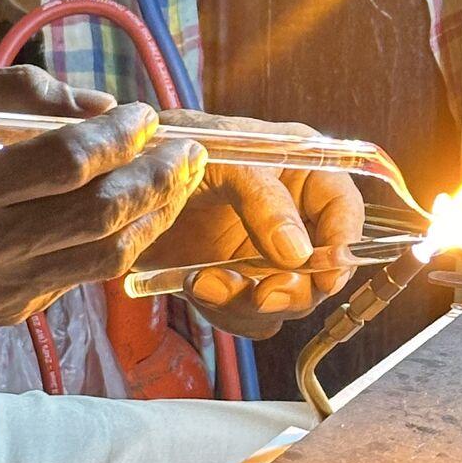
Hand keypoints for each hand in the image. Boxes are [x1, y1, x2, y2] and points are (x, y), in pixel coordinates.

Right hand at [0, 64, 206, 326]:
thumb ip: (14, 92)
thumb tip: (100, 107)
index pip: (63, 163)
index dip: (116, 137)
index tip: (143, 114)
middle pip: (98, 215)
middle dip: (156, 178)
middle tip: (186, 149)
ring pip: (106, 256)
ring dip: (155, 215)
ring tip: (179, 180)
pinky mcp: (9, 310)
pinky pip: (81, 273)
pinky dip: (118, 238)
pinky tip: (136, 209)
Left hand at [134, 112, 366, 337]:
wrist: (116, 183)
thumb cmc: (172, 147)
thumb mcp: (222, 159)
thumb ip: (264, 200)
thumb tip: (300, 253)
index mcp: (302, 169)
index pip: (345, 210)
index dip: (343, 245)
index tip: (325, 275)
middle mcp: (292, 214)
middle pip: (323, 269)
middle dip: (292, 288)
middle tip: (261, 294)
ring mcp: (264, 252)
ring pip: (286, 299)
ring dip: (249, 303)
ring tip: (205, 282)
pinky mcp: (235, 280)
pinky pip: (250, 315)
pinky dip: (225, 310)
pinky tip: (195, 284)